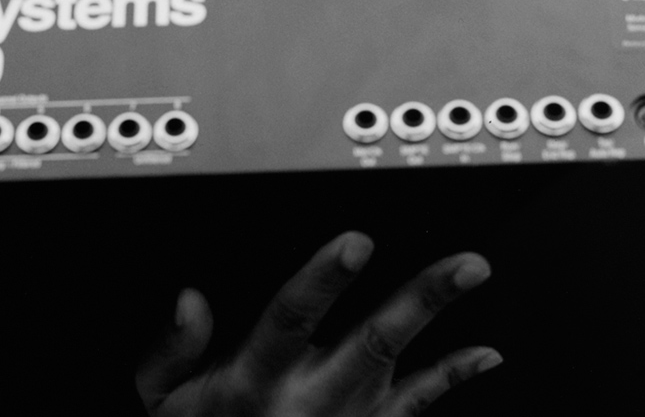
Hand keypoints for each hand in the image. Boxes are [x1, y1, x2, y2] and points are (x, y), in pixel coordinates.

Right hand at [136, 231, 500, 415]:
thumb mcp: (158, 401)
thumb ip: (170, 349)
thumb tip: (188, 300)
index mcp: (256, 377)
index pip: (293, 319)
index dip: (324, 281)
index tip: (355, 243)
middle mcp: (310, 395)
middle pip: (372, 341)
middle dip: (419, 299)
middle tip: (459, 264)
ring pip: (402, 361)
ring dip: (442, 316)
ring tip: (473, 272)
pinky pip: (418, 405)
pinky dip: (455, 375)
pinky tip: (486, 352)